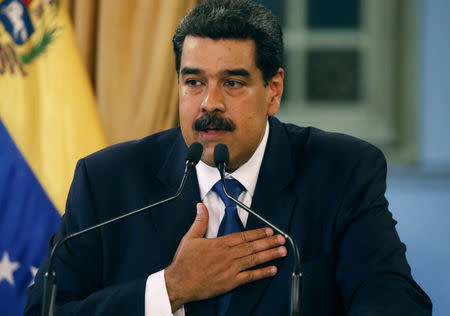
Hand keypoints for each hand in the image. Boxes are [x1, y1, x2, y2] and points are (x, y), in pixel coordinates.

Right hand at [164, 203, 286, 311]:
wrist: (179, 283)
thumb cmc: (184, 262)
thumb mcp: (190, 238)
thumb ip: (200, 221)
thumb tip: (201, 206)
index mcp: (220, 244)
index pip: (243, 236)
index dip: (257, 233)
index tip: (269, 230)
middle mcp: (228, 255)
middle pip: (252, 247)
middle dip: (269, 242)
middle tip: (282, 239)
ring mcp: (231, 269)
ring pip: (254, 260)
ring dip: (270, 255)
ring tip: (282, 251)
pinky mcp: (230, 282)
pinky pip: (249, 277)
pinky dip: (262, 273)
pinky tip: (272, 270)